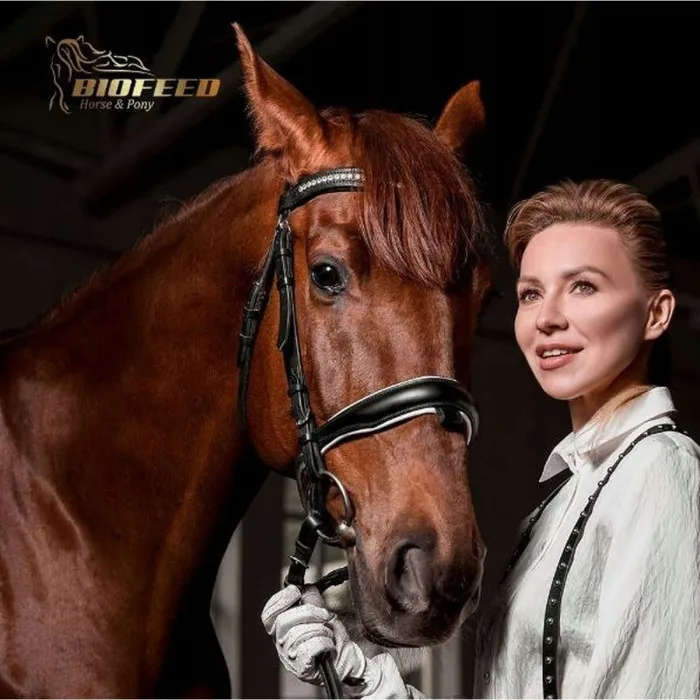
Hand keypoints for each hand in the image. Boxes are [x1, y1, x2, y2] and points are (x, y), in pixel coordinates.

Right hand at [262, 584, 422, 697]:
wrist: (349, 662)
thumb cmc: (333, 639)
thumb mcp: (322, 614)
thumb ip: (311, 601)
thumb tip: (306, 589)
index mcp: (282, 630)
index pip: (269, 615)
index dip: (280, 600)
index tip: (296, 591)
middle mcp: (281, 645)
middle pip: (284, 622)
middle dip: (309, 612)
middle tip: (324, 615)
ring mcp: (290, 659)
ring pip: (298, 634)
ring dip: (320, 629)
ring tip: (329, 634)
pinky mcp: (302, 670)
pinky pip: (310, 648)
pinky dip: (324, 642)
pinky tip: (329, 646)